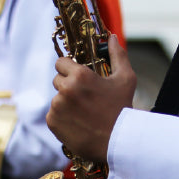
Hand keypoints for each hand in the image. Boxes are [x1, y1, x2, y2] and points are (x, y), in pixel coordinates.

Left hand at [46, 34, 136, 161]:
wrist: (116, 142)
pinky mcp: (52, 122)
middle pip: (57, 80)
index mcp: (79, 75)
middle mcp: (65, 89)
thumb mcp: (125, 79)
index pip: (60, 62)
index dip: (69, 69)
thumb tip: (110, 37)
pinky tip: (77, 124)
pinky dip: (62, 119)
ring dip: (66, 104)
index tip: (77, 78)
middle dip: (68, 86)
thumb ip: (117, 55)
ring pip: (56, 99)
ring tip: (83, 114)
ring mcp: (57, 107)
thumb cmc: (122, 109)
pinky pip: (53, 115)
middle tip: (84, 99)